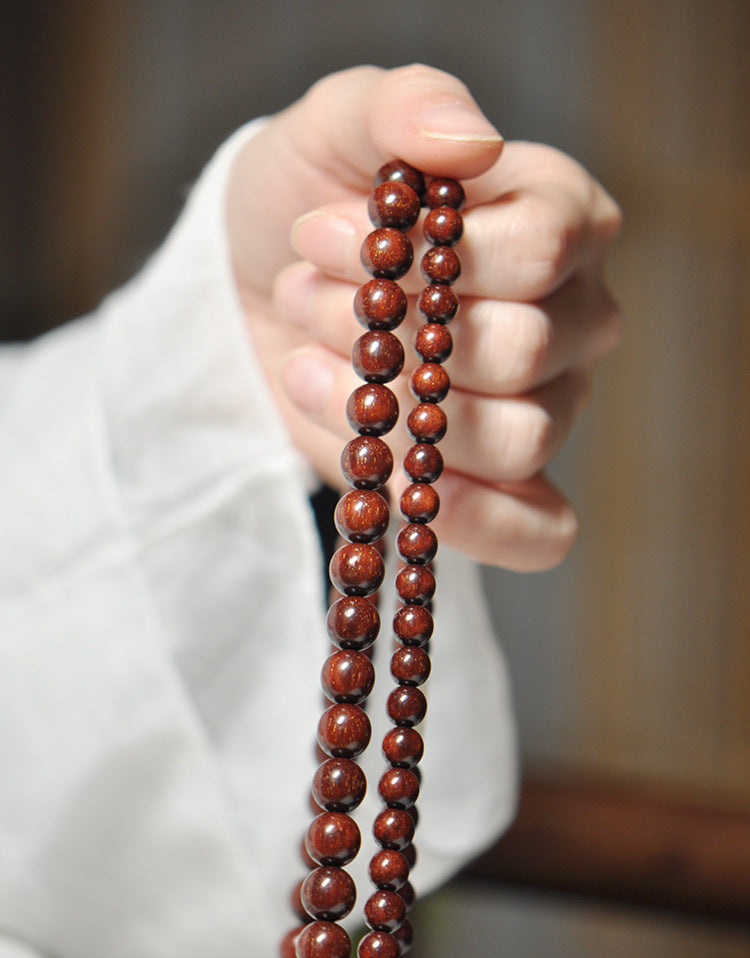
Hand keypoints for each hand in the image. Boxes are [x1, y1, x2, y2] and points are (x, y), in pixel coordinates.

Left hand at [226, 65, 620, 569]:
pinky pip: (537, 533)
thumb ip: (402, 106)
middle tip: (303, 299)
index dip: (423, 255)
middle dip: (386, 333)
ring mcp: (546, 406)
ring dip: (389, 412)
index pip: (539, 248)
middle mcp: (570, 317)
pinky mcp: (501, 483)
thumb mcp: (334, 126)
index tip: (322, 236)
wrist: (259, 289)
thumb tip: (470, 142)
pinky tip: (390, 483)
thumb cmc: (311, 202)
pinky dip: (473, 522)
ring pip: (514, 441)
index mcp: (559, 218)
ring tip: (303, 364)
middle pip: (522, 351)